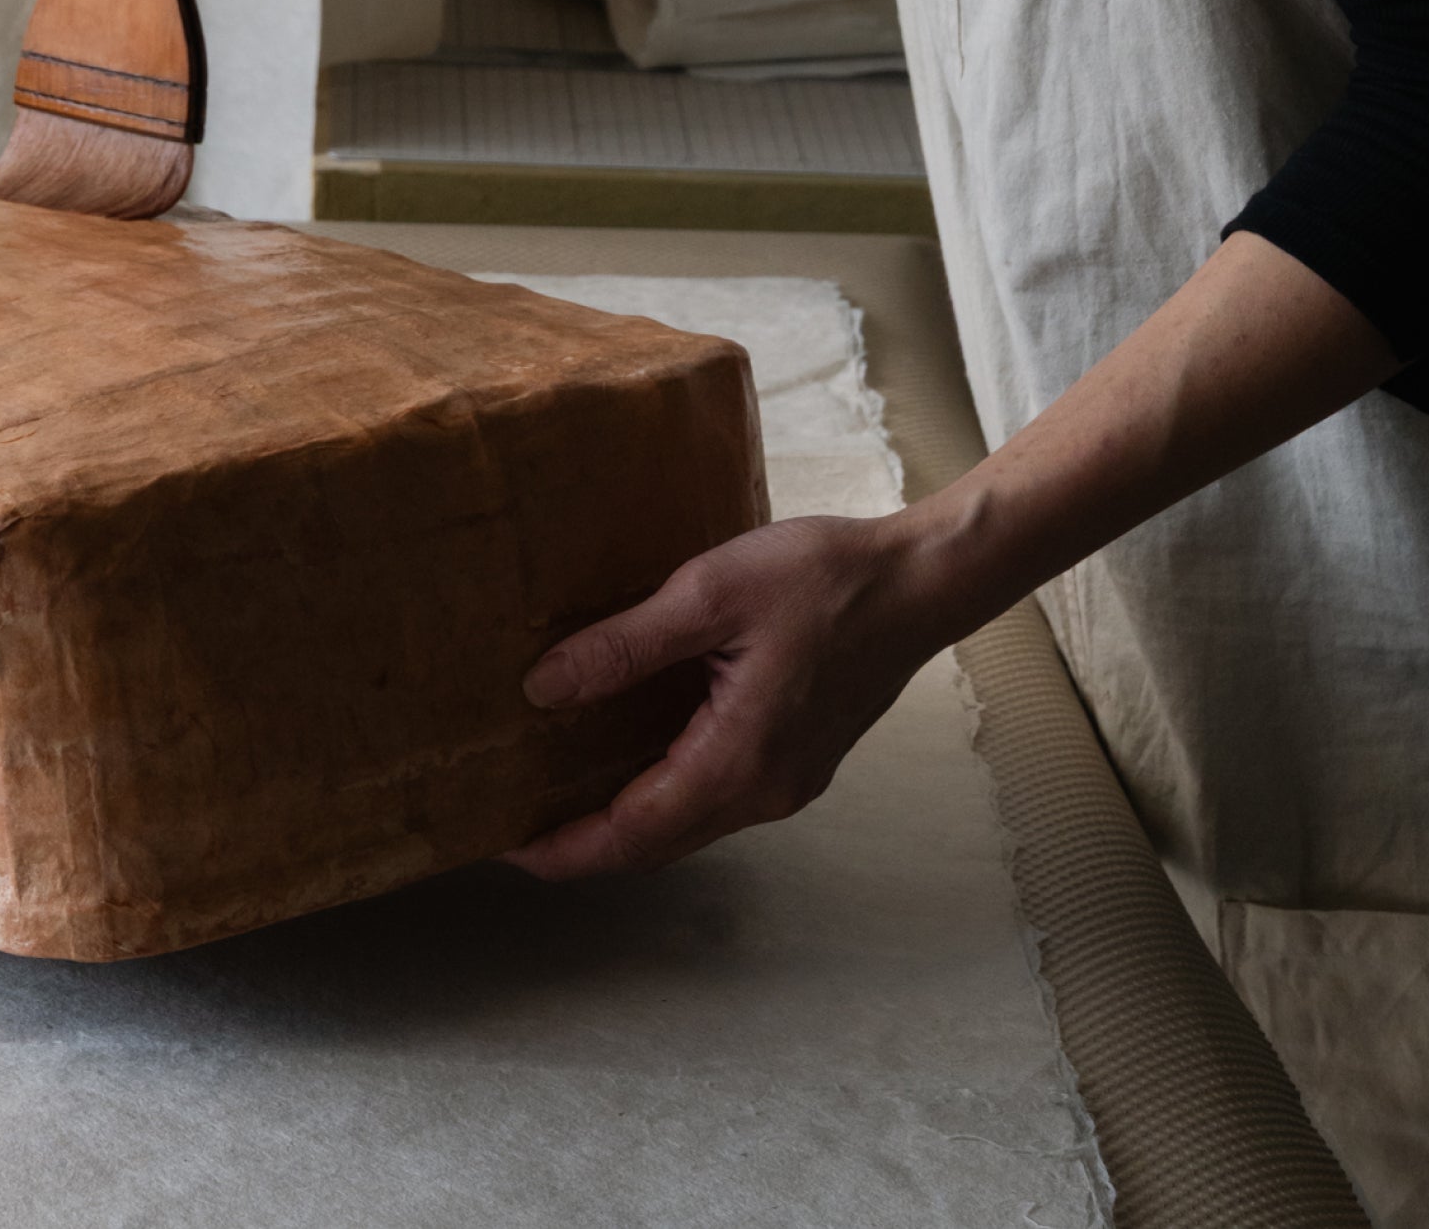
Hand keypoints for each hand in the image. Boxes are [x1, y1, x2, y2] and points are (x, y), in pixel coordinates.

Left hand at [508, 513, 955, 880]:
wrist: (920, 582)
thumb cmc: (824, 580)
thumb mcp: (709, 594)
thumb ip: (624, 645)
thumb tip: (543, 688)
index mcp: (738, 760)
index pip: (634, 831)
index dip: (567, 848)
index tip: (509, 847)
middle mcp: (765, 790)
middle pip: (658, 842)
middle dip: (586, 843)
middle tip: (516, 821)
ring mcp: (786, 779)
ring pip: (688, 823)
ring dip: (625, 819)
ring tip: (560, 788)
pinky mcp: (797, 757)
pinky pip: (715, 794)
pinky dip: (663, 791)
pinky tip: (630, 751)